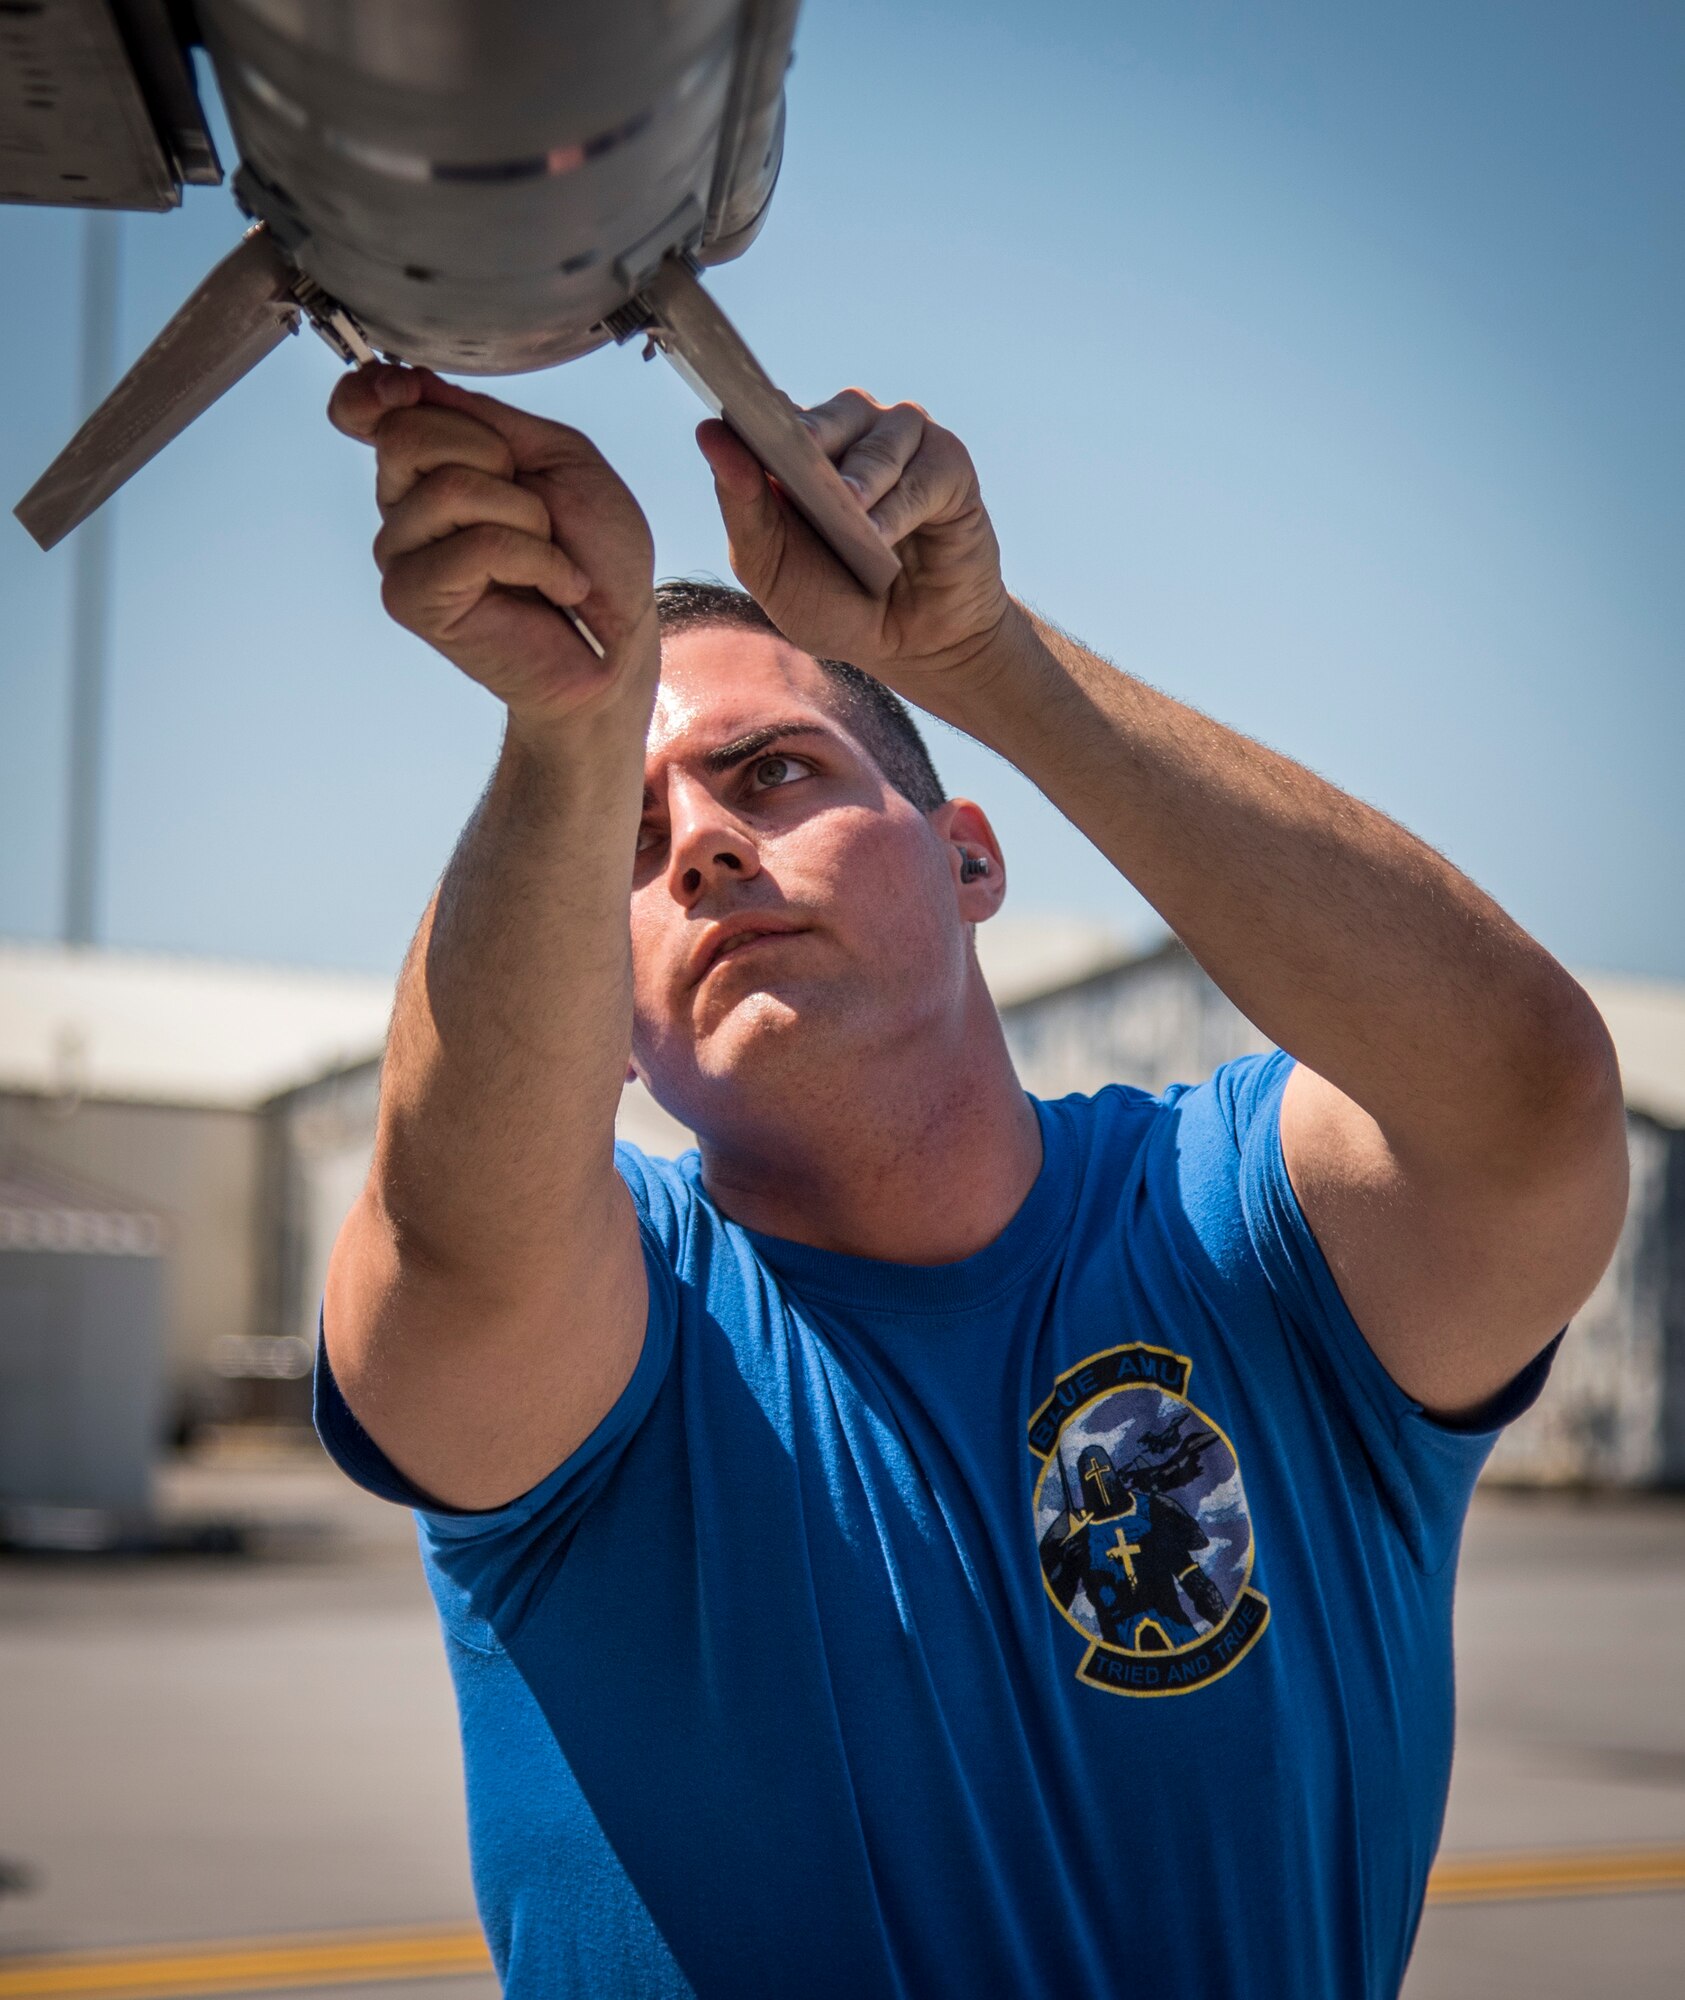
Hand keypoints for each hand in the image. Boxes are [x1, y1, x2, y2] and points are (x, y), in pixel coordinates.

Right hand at [329, 365, 658, 726]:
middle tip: (534, 509)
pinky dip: (536, 559)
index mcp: (430, 467)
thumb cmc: (597, 554)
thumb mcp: (558, 456)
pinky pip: (475, 546)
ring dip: (527, 516)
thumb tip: (409, 383)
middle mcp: (403, 509)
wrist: (621, 638)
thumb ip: (487, 417)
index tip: (409, 387)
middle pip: (406, 434)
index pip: (361, 409)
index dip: (374, 389)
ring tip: (549, 552)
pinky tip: (556, 586)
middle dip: (493, 455)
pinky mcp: (413, 600)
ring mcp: (402, 556)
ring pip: (448, 489)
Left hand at [697, 390, 1012, 702]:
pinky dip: (901, 506)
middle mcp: (855, 433)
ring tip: (849, 505)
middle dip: (813, 436)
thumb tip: (709, 433)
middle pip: (831, 415)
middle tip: (799, 450)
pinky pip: (924, 476)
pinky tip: (881, 536)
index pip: (775, 414)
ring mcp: (905, 446)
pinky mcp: (950, 469)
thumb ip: (742, 507)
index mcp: (802, 448)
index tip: (736, 416)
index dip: (758, 414)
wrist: (913, 646)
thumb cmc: (836, 604)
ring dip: (863, 474)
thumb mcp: (770, 568)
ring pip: (881, 440)